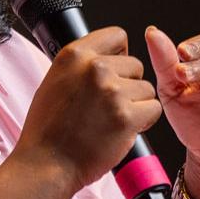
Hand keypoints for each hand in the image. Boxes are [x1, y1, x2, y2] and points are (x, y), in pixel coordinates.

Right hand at [11, 26, 163, 194]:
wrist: (46, 162)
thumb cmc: (48, 128)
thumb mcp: (55, 80)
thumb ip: (81, 66)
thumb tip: (106, 59)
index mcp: (74, 55)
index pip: (116, 36)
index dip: (119, 55)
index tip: (115, 69)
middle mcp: (94, 68)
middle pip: (135, 65)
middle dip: (128, 84)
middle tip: (107, 105)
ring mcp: (111, 91)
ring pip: (146, 88)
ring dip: (135, 104)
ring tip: (110, 120)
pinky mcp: (126, 116)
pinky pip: (153, 109)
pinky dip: (143, 121)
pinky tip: (121, 129)